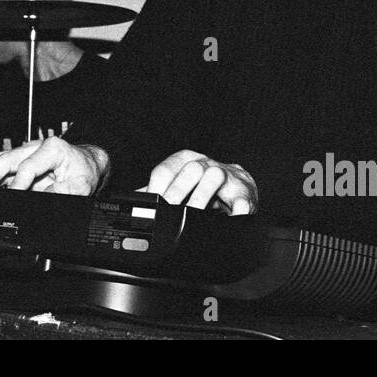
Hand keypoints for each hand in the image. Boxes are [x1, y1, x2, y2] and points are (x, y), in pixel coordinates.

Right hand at [0, 136, 107, 195]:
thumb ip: (66, 192)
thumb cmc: (83, 171)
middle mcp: (35, 147)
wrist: (86, 162)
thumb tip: (47, 196)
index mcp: (52, 149)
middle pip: (6, 159)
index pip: (28, 167)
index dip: (18, 185)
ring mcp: (25, 152)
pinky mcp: (19, 160)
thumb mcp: (82, 184)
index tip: (11, 197)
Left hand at [141, 150, 256, 214]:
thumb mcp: (177, 183)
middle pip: (190, 170)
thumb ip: (156, 192)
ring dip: (203, 196)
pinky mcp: (244, 191)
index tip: (151, 206)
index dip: (157, 188)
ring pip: (215, 176)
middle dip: (178, 191)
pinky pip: (242, 197)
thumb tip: (132, 202)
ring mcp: (225, 174)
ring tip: (194, 215)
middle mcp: (204, 163)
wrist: (238, 186)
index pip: (166, 169)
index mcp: (183, 161)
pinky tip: (232, 216)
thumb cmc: (201, 185)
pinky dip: (238, 208)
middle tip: (170, 212)